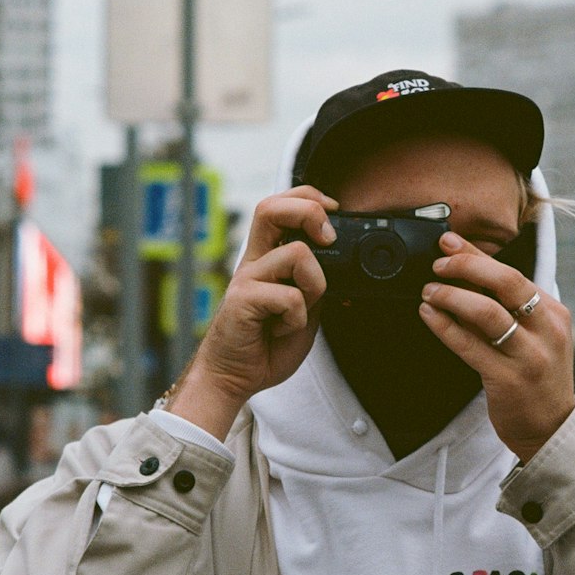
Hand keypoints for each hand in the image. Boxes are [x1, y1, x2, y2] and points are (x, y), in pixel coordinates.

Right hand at [167, 187, 336, 438]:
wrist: (234, 376)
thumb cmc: (266, 342)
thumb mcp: (304, 305)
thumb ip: (315, 281)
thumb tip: (340, 259)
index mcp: (267, 257)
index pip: (279, 205)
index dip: (308, 198)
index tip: (333, 210)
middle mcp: (254, 262)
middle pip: (271, 208)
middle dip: (309, 213)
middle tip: (327, 239)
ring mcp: (246, 279)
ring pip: (296, 254)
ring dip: (314, 285)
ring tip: (300, 310)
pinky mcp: (242, 301)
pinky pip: (289, 297)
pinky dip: (297, 318)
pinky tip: (283, 329)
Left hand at [418, 232, 574, 463]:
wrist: (552, 429)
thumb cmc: (537, 377)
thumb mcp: (535, 336)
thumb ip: (508, 307)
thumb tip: (465, 272)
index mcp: (554, 313)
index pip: (513, 273)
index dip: (477, 254)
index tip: (448, 242)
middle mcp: (546, 330)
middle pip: (506, 282)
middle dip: (466, 266)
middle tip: (437, 265)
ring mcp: (529, 356)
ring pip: (486, 312)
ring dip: (451, 296)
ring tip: (429, 291)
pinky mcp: (508, 380)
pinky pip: (470, 345)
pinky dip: (445, 326)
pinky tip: (429, 315)